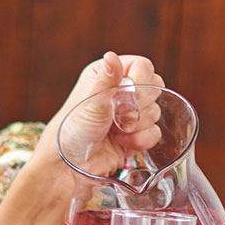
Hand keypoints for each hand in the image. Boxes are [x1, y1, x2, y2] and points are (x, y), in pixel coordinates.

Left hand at [41, 52, 165, 178]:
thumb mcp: (91, 104)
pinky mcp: (136, 135)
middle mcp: (120, 91)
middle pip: (153, 88)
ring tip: (116, 131)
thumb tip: (110, 56)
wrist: (69, 168)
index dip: (141, 81)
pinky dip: (141, 139)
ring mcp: (129, 114)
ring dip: (137, 125)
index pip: (142, 66)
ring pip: (155, 111)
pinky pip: (155, 131)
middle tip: (118, 117)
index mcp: (106, 75)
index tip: (130, 96)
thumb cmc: (71, 133)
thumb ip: (107, 81)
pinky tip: (123, 143)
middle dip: (139, 106)